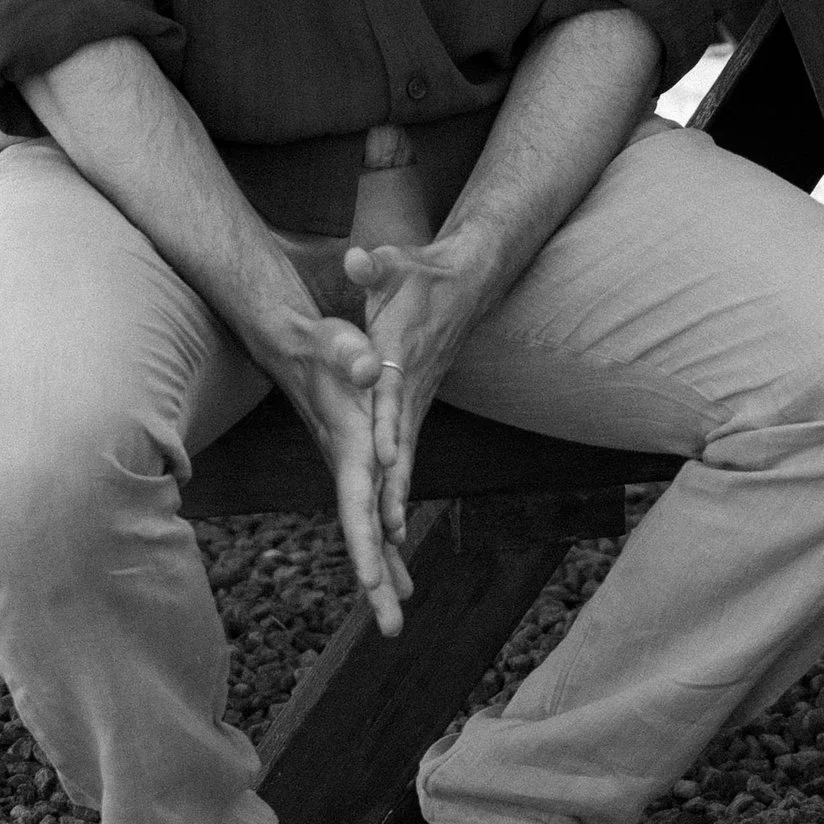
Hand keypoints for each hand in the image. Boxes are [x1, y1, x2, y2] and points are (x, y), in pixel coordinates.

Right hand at [279, 311, 412, 636]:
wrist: (295, 346)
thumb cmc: (322, 343)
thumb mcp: (340, 341)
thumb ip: (353, 355)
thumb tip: (370, 367)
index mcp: (349, 446)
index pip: (356, 503)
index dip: (364, 543)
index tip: (371, 586)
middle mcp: (348, 467)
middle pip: (362, 534)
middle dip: (376, 582)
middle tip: (392, 631)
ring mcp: (350, 472)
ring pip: (368, 533)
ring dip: (382, 576)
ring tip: (395, 620)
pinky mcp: (356, 468)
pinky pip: (372, 518)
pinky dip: (383, 549)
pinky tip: (396, 574)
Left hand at [343, 224, 502, 561]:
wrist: (465, 284)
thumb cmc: (422, 275)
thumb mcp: (395, 265)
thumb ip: (376, 265)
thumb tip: (358, 256)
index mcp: (403, 360)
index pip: (394, 398)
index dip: (389, 427)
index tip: (386, 457)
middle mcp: (411, 392)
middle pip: (400, 452)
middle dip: (392, 499)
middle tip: (385, 545)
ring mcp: (414, 407)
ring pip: (402, 469)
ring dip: (395, 514)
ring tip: (388, 566)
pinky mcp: (412, 415)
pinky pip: (401, 466)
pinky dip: (395, 503)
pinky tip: (390, 541)